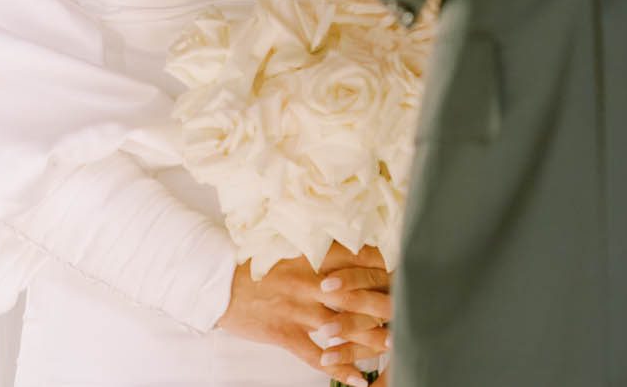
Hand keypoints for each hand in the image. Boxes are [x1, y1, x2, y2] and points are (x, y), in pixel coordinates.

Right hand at [219, 244, 385, 386]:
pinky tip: (358, 380)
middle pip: (357, 296)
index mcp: (312, 258)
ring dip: (370, 339)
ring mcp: (298, 309)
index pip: (357, 261)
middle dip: (385, 306)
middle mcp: (309, 282)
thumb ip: (320, 254)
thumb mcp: (290, 251)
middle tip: (408, 314)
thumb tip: (352, 254)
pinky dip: (340, 369)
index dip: (381, 270)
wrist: (218, 283)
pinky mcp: (285, 333)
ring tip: (393, 346)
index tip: (401, 275)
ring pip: (343, 327)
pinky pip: (317, 356)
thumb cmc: (257, 267)